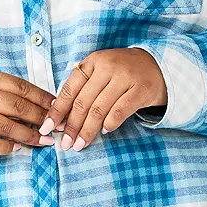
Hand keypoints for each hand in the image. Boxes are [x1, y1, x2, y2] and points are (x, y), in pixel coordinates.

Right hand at [0, 69, 58, 155]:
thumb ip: (4, 92)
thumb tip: (40, 107)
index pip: (20, 87)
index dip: (43, 98)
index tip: (58, 108)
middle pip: (17, 107)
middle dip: (41, 119)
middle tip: (55, 128)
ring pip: (6, 126)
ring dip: (29, 136)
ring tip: (43, 142)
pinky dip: (6, 147)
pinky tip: (16, 148)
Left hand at [40, 48, 167, 151]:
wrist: (159, 65)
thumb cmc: (123, 72)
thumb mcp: (101, 72)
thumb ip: (83, 88)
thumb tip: (60, 117)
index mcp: (93, 61)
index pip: (70, 89)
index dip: (57, 111)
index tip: (47, 127)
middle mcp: (108, 66)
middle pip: (83, 102)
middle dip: (71, 126)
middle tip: (65, 143)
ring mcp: (125, 77)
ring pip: (99, 109)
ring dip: (87, 130)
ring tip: (80, 144)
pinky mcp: (141, 89)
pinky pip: (120, 111)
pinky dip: (110, 123)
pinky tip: (105, 132)